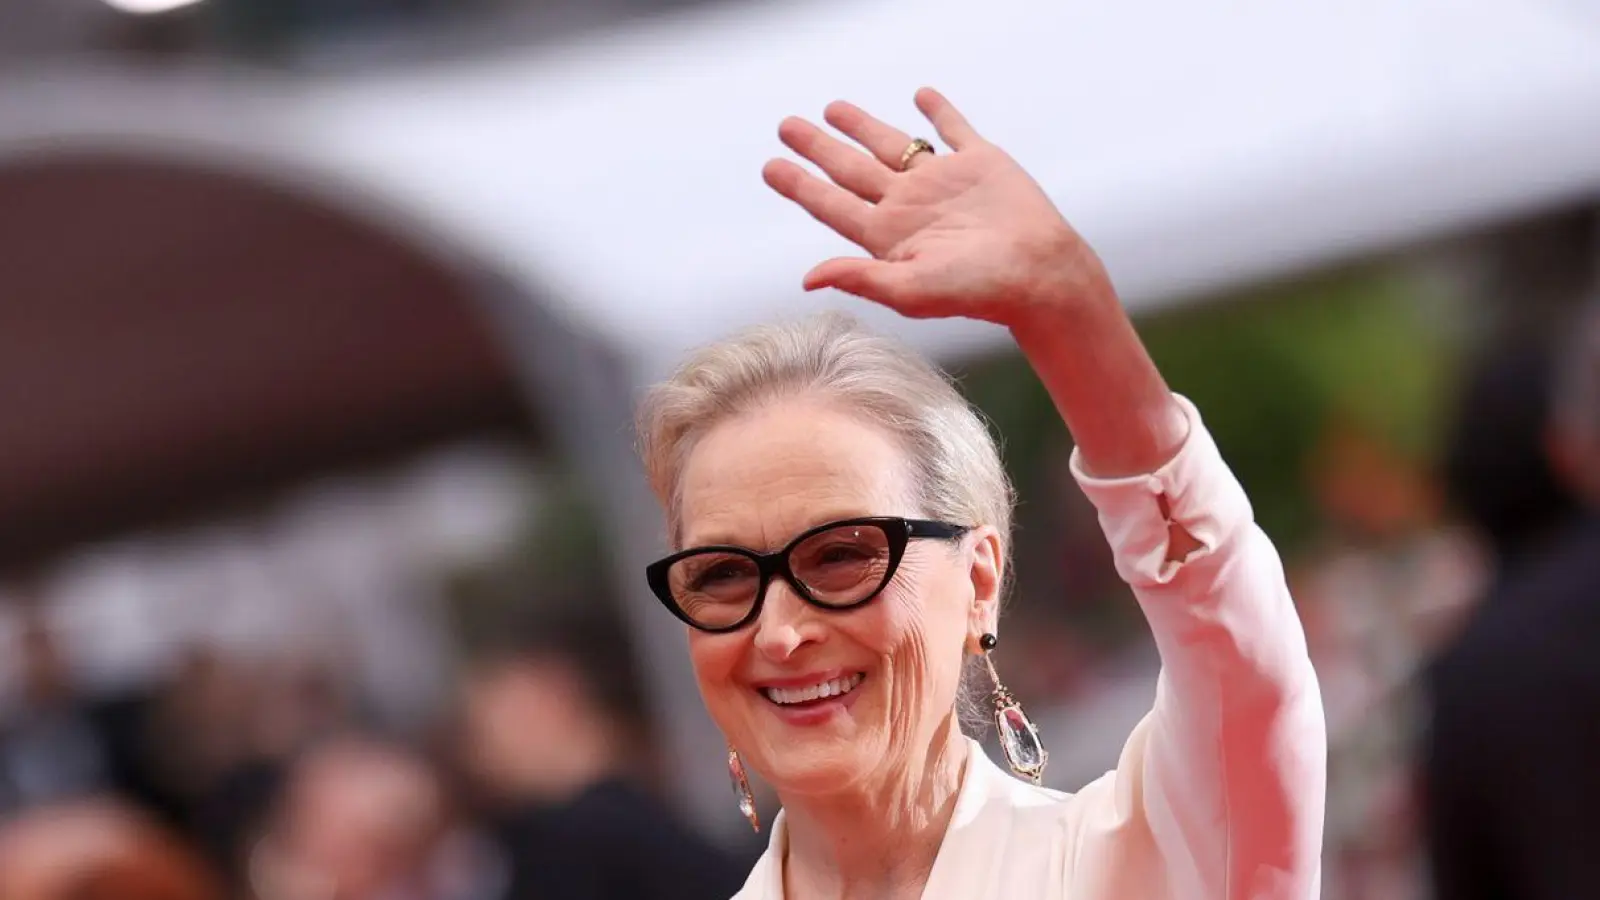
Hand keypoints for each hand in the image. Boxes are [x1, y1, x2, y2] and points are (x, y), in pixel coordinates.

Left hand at [762, 87, 1108, 327]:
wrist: (1041, 273)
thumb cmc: (978, 290)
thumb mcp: (911, 291)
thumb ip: (859, 279)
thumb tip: (807, 279)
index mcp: (888, 235)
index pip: (832, 204)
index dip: (800, 185)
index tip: (770, 167)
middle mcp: (910, 206)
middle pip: (851, 170)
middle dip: (818, 148)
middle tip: (787, 126)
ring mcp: (944, 183)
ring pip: (894, 145)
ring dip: (863, 126)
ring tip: (833, 109)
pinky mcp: (981, 163)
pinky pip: (954, 129)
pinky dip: (939, 111)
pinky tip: (922, 96)